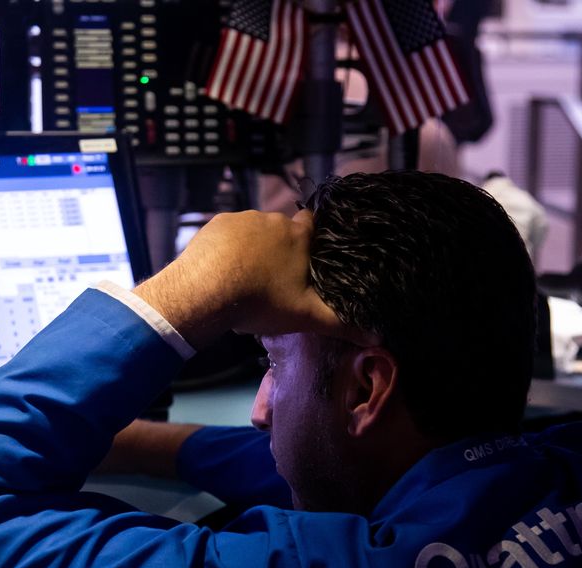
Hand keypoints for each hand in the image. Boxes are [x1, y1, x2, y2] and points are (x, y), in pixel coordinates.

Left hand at [135, 210, 374, 348]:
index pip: (313, 225)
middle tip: (273, 278)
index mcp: (298, 236)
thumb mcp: (304, 316)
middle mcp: (273, 219)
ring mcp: (242, 218)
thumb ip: (339, 323)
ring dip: (253, 247)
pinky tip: (223, 269)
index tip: (306, 257)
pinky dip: (229, 246)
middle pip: (282, 230)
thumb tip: (377, 335)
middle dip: (279, 248)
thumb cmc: (260, 301)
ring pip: (254, 231)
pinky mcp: (216, 223)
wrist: (204, 292)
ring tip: (244, 276)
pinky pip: (229, 232)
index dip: (311, 239)